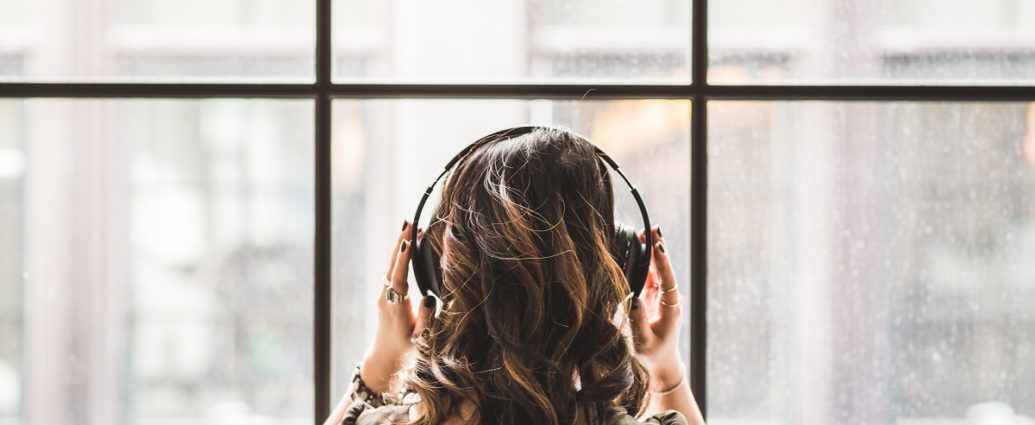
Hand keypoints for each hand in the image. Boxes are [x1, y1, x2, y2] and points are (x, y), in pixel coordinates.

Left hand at [359, 220, 437, 393]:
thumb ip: (426, 319)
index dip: (403, 259)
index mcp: (395, 307)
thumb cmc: (406, 349)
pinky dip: (399, 255)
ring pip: (390, 265)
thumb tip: (428, 298)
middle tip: (408, 221)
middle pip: (392, 265)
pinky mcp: (385, 294)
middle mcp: (386, 298)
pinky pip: (392, 270)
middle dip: (400, 242)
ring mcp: (384, 295)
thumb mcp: (420, 339)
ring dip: (399, 245)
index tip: (408, 240)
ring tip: (408, 226)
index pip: (399, 277)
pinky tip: (405, 244)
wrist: (385, 357)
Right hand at [629, 226, 685, 390]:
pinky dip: (645, 261)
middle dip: (658, 248)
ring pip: (657, 269)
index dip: (663, 262)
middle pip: (664, 269)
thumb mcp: (644, 340)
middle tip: (653, 228)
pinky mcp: (653, 296)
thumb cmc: (653, 354)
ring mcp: (662, 296)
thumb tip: (631, 298)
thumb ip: (638, 320)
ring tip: (645, 232)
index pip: (668, 279)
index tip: (658, 246)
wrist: (662, 362)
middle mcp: (669, 298)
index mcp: (671, 307)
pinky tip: (639, 247)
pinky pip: (650, 275)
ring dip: (652, 251)